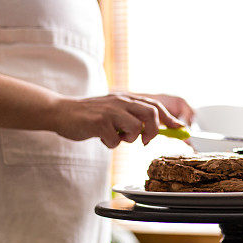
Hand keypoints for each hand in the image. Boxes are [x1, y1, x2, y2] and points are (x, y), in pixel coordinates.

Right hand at [53, 93, 183, 147]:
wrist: (61, 112)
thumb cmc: (89, 115)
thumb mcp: (113, 111)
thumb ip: (131, 117)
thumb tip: (154, 130)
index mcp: (126, 98)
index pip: (155, 106)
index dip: (170, 119)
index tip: (180, 130)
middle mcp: (121, 101)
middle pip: (151, 114)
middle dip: (154, 132)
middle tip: (145, 141)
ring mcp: (110, 111)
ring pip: (136, 129)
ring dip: (129, 139)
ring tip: (116, 138)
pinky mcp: (99, 122)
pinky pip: (116, 140)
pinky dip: (111, 144)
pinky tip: (102, 138)